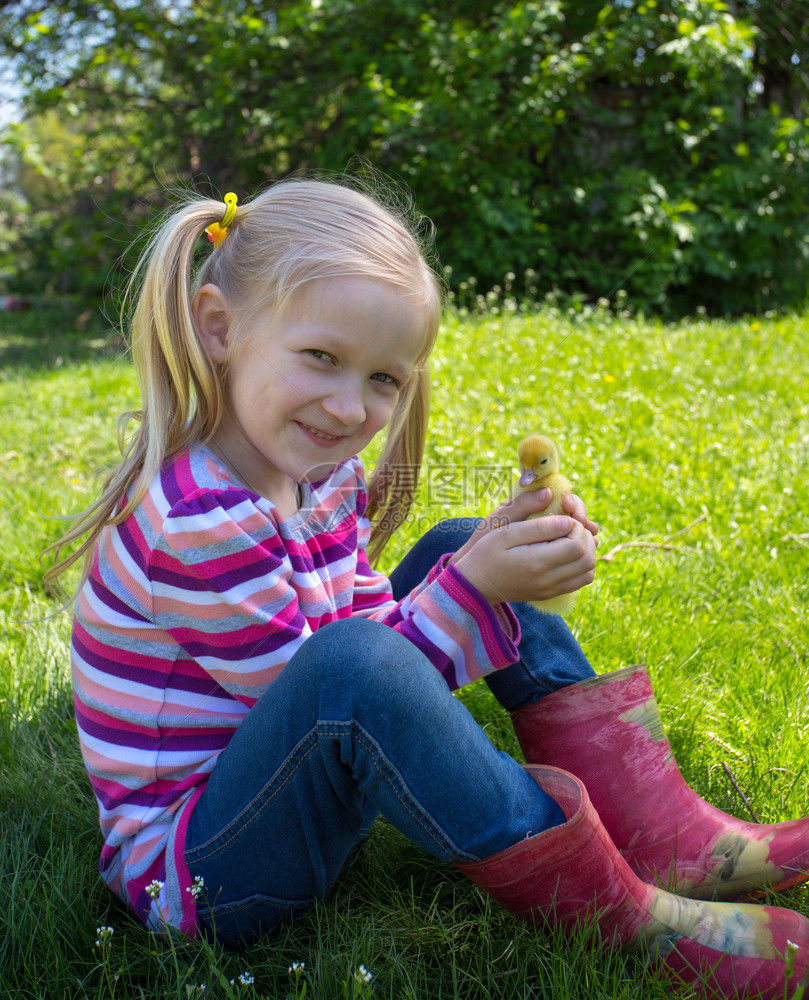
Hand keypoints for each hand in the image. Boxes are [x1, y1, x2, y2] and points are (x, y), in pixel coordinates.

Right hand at [451, 498, 596, 605]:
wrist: (474, 584)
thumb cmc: (486, 553)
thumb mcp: (505, 532)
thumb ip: (537, 525)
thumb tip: (567, 520)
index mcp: (536, 562)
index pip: (577, 545)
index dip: (577, 527)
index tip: (563, 517)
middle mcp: (547, 580)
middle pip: (587, 559)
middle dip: (585, 537)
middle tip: (570, 524)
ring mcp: (550, 590)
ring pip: (588, 572)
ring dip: (587, 551)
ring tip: (571, 537)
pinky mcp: (550, 594)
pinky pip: (580, 581)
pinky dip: (582, 565)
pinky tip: (567, 551)